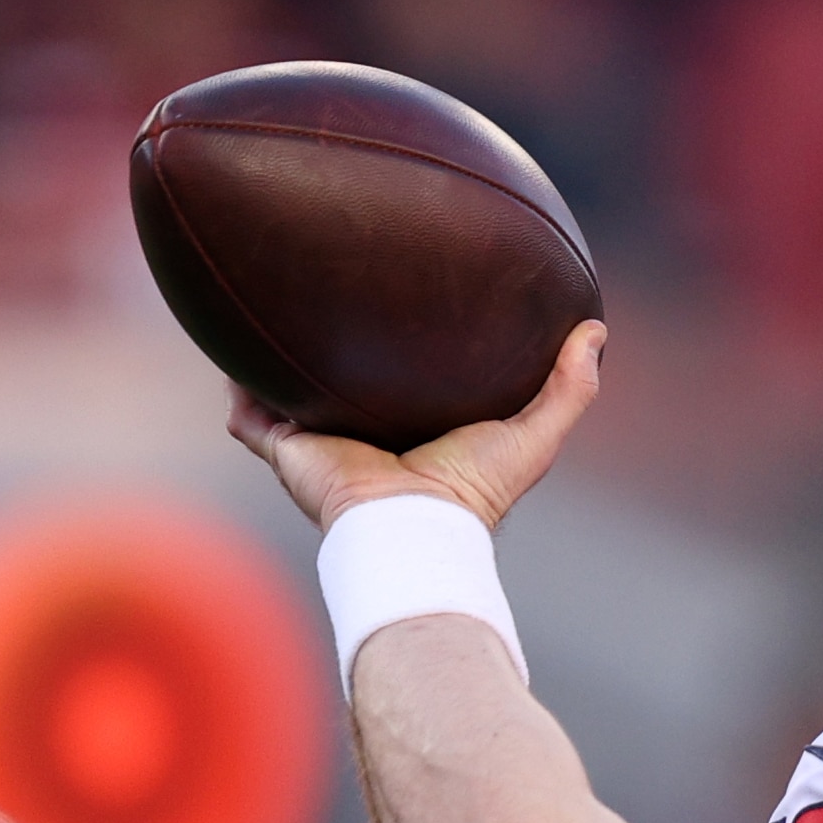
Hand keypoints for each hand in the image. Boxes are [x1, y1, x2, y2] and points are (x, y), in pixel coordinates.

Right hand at [227, 319, 605, 532]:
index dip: (403, 353)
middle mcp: (366, 437)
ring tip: (261, 311)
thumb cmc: (475, 490)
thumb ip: (570, 387)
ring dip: (274, 361)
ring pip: (288, 395)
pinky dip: (238, 389)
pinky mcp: (288, 450)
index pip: (406, 387)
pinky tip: (226, 351)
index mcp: (419, 432)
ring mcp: (322, 445)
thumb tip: (596, 329)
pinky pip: (250, 416)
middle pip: (342, 386)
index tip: (405, 306)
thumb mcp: (535, 432)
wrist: (414, 528)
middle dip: (332, 350)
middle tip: (325, 294)